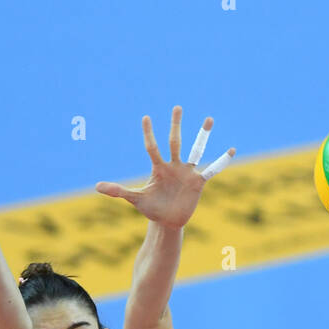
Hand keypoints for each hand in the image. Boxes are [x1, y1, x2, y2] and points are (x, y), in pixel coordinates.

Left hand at [96, 107, 233, 228]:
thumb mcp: (135, 199)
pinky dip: (221, 161)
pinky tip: (231, 149)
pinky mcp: (198, 182)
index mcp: (158, 168)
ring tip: (209, 119)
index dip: (148, 133)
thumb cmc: (151, 208)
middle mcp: (174, 165)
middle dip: (175, 125)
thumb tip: (97, 186)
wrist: (167, 221)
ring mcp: (187, 172)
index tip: (145, 118)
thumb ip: (118, 191)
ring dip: (202, 135)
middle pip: (175, 142)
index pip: (152, 147)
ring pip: (196, 150)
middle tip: (177, 107)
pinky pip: (212, 169)